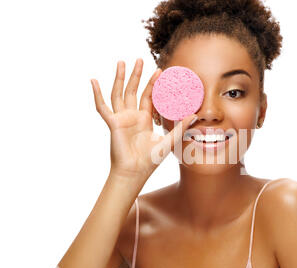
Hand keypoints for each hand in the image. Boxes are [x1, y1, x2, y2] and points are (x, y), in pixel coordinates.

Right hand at [90, 59, 197, 180]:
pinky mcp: (113, 123)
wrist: (136, 172)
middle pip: (133, 90)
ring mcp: (121, 119)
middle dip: (137, 75)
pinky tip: (93, 81)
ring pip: (119, 93)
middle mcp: (132, 116)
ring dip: (120, 78)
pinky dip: (97, 94)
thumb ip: (180, 127)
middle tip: (140, 59)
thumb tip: (195, 115)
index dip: (153, 84)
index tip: (159, 71)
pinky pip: (102, 107)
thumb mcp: (169, 140)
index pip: (148, 96)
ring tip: (122, 62)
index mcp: (144, 119)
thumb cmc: (150, 160)